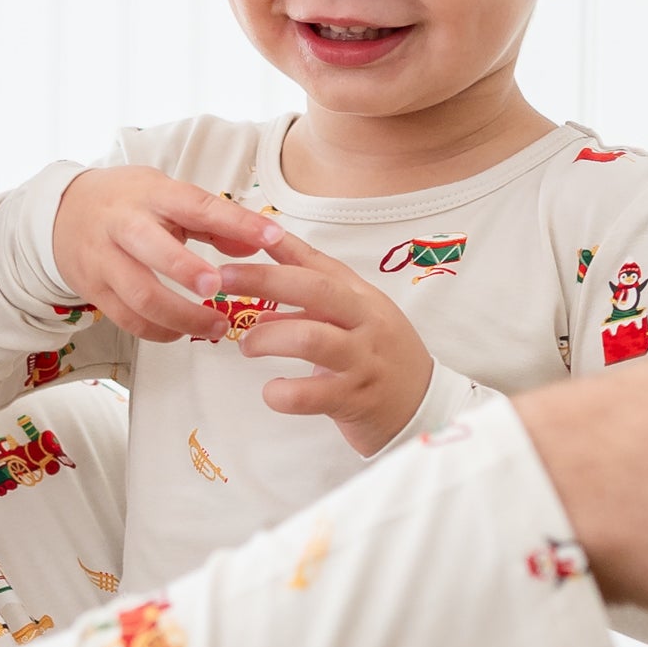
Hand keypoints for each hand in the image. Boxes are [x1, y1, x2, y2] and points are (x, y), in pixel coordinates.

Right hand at [49, 166, 277, 344]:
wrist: (64, 214)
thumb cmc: (130, 204)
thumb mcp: (170, 198)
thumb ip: (216, 221)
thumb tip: (262, 243)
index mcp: (151, 195)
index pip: (197, 205)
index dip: (236, 222)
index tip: (272, 237)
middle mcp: (123, 225)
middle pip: (153, 249)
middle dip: (186, 270)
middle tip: (217, 288)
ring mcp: (105, 260)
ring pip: (141, 295)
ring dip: (182, 316)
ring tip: (217, 326)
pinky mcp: (95, 291)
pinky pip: (129, 320)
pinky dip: (160, 331)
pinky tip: (183, 332)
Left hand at [193, 221, 434, 455]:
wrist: (423, 410)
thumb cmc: (380, 361)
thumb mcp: (357, 320)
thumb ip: (316, 299)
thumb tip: (267, 278)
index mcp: (364, 299)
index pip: (320, 265)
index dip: (281, 248)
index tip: (242, 236)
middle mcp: (367, 324)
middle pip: (315, 290)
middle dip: (264, 280)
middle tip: (223, 281)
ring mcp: (363, 361)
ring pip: (311, 338)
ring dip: (269, 338)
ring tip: (247, 345)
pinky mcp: (355, 400)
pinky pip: (311, 394)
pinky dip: (283, 393)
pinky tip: (272, 392)